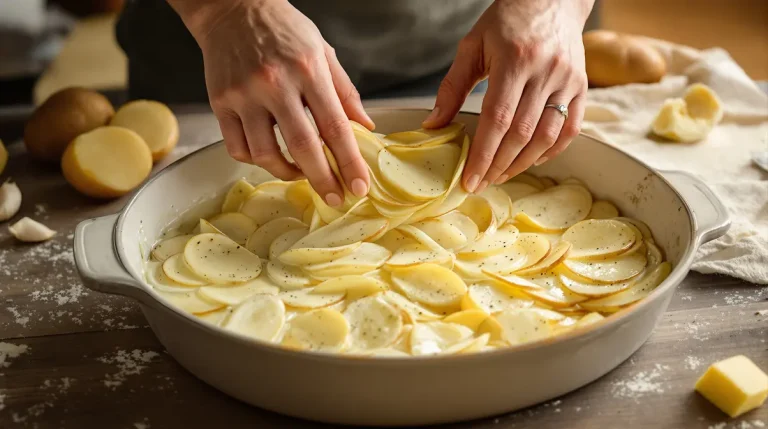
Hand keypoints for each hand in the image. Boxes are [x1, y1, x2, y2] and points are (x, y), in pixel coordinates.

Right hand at [171, 0, 372, 206]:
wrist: (233, 9)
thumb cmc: (284, 30)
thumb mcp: (323, 52)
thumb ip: (345, 92)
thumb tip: (365, 128)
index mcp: (308, 69)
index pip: (335, 126)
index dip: (349, 161)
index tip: (359, 186)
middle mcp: (275, 83)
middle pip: (303, 146)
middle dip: (323, 180)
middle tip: (336, 198)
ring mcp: (244, 95)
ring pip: (265, 154)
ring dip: (288, 173)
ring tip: (301, 174)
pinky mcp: (220, 102)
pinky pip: (238, 147)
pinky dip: (256, 160)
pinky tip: (270, 156)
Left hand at [423, 0, 593, 193]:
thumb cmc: (507, 21)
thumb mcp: (472, 46)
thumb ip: (452, 86)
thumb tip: (433, 124)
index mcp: (515, 60)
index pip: (497, 119)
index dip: (483, 154)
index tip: (470, 179)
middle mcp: (545, 71)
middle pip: (521, 133)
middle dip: (499, 165)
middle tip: (481, 182)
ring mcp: (567, 80)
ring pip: (547, 135)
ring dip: (523, 163)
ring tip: (501, 175)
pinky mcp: (582, 86)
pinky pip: (570, 129)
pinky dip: (552, 150)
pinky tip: (532, 160)